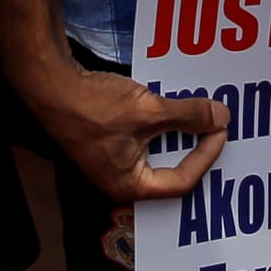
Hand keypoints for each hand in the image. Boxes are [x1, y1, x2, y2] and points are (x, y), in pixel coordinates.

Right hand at [31, 59, 228, 201]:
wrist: (49, 84)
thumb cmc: (94, 106)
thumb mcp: (149, 110)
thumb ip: (188, 116)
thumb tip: (221, 117)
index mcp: (129, 185)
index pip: (181, 181)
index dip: (206, 156)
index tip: (220, 131)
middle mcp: (119, 180)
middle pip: (169, 169)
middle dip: (194, 147)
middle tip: (215, 126)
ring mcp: (109, 160)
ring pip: (155, 151)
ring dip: (177, 133)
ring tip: (198, 115)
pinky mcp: (104, 140)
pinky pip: (141, 137)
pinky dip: (159, 124)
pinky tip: (170, 104)